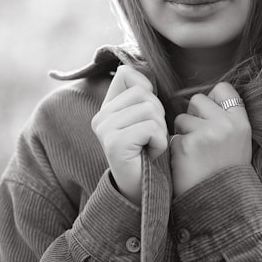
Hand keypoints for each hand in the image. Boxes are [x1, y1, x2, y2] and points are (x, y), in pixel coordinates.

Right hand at [90, 65, 167, 205]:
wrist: (141, 193)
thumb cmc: (149, 156)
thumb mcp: (146, 121)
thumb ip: (143, 97)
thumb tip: (148, 68)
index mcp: (107, 108)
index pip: (128, 75)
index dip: (147, 90)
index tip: (148, 115)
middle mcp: (101, 117)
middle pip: (144, 93)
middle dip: (159, 116)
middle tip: (150, 139)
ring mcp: (105, 129)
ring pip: (151, 110)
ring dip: (160, 131)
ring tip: (150, 147)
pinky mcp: (114, 142)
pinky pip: (151, 128)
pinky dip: (159, 143)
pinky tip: (150, 154)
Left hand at [170, 82, 251, 197]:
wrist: (219, 206)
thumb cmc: (225, 173)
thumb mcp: (239, 143)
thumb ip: (226, 120)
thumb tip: (203, 99)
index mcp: (241, 123)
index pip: (224, 90)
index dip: (212, 100)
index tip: (209, 116)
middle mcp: (226, 126)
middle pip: (198, 100)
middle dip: (193, 116)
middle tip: (199, 140)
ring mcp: (206, 135)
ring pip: (181, 118)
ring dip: (182, 133)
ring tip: (193, 155)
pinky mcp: (186, 146)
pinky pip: (172, 136)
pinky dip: (174, 149)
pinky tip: (185, 163)